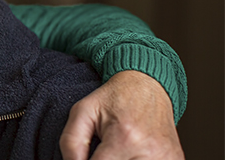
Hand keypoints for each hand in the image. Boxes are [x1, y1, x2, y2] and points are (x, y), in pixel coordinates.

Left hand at [59, 70, 184, 159]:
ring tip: (117, 150)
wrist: (148, 85)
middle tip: (103, 150)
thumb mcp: (82, 112)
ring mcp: (166, 158)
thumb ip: (71, 143)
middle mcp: (149, 152)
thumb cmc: (114, 99)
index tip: (88, 155)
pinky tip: (131, 152)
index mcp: (124, 139)